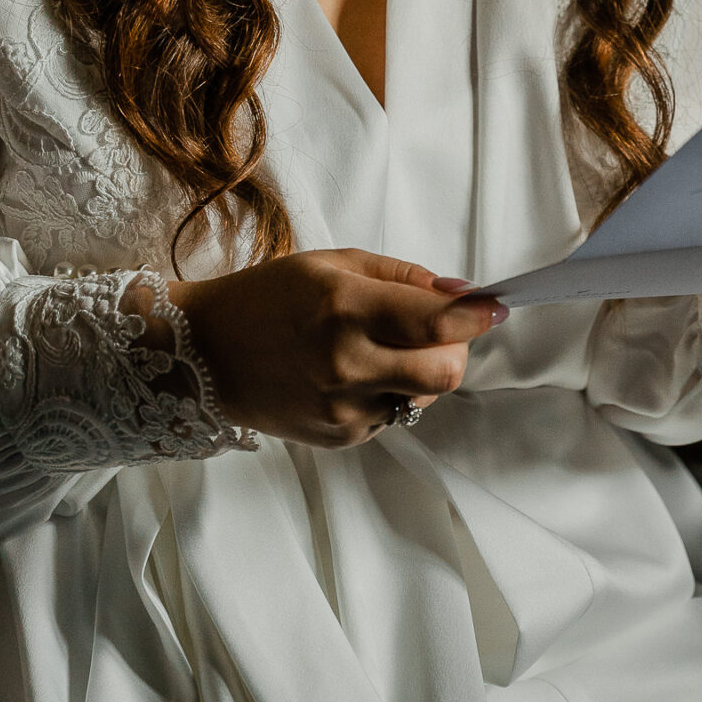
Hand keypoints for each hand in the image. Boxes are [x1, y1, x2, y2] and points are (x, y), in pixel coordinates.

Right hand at [167, 251, 506, 446]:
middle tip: (443, 330)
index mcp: (346, 308)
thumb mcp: (333, 263)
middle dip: (457, 349)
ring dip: (421, 372)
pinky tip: (352, 373)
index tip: (495, 306)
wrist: (206, 354)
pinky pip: (390, 415)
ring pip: (422, 396)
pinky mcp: (339, 438)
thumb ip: (401, 277)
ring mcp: (343, 408)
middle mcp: (347, 363)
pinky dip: (388, 393)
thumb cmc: (270, 297)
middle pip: (445, 372)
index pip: (437, 321)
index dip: (476, 315)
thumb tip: (460, 293)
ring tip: (383, 348)